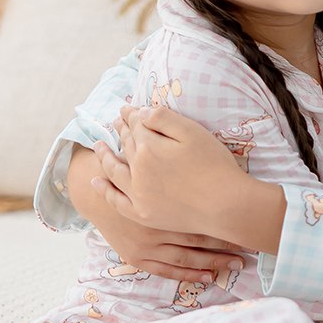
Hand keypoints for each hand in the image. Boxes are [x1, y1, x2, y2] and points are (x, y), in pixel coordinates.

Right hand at [67, 142, 244, 281]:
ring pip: (187, 258)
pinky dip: (190, 275)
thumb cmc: (131, 174)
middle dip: (226, 244)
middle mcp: (155, 228)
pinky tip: (210, 276)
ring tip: (239, 264)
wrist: (96, 193)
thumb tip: (212, 148)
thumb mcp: (152, 166)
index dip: (226, 221)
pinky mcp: (138, 258)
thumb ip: (175, 162)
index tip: (248, 225)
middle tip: (251, 248)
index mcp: (163, 205)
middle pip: (199, 239)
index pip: (202, 216)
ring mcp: (147, 246)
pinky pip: (168, 270)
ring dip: (215, 262)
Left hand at [91, 103, 246, 237]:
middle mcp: (138, 170)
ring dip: (105, 156)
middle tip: (115, 122)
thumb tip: (141, 112)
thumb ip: (164, 118)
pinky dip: (105, 190)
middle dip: (121, 131)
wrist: (225, 205)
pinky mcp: (143, 213)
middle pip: (126, 145)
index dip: (131, 115)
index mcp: (149, 147)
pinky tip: (96, 181)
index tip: (126, 108)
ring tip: (98, 146)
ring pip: (115, 170)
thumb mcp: (193, 132)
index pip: (136, 125)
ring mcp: (138, 194)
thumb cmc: (215, 165)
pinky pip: (117, 200)